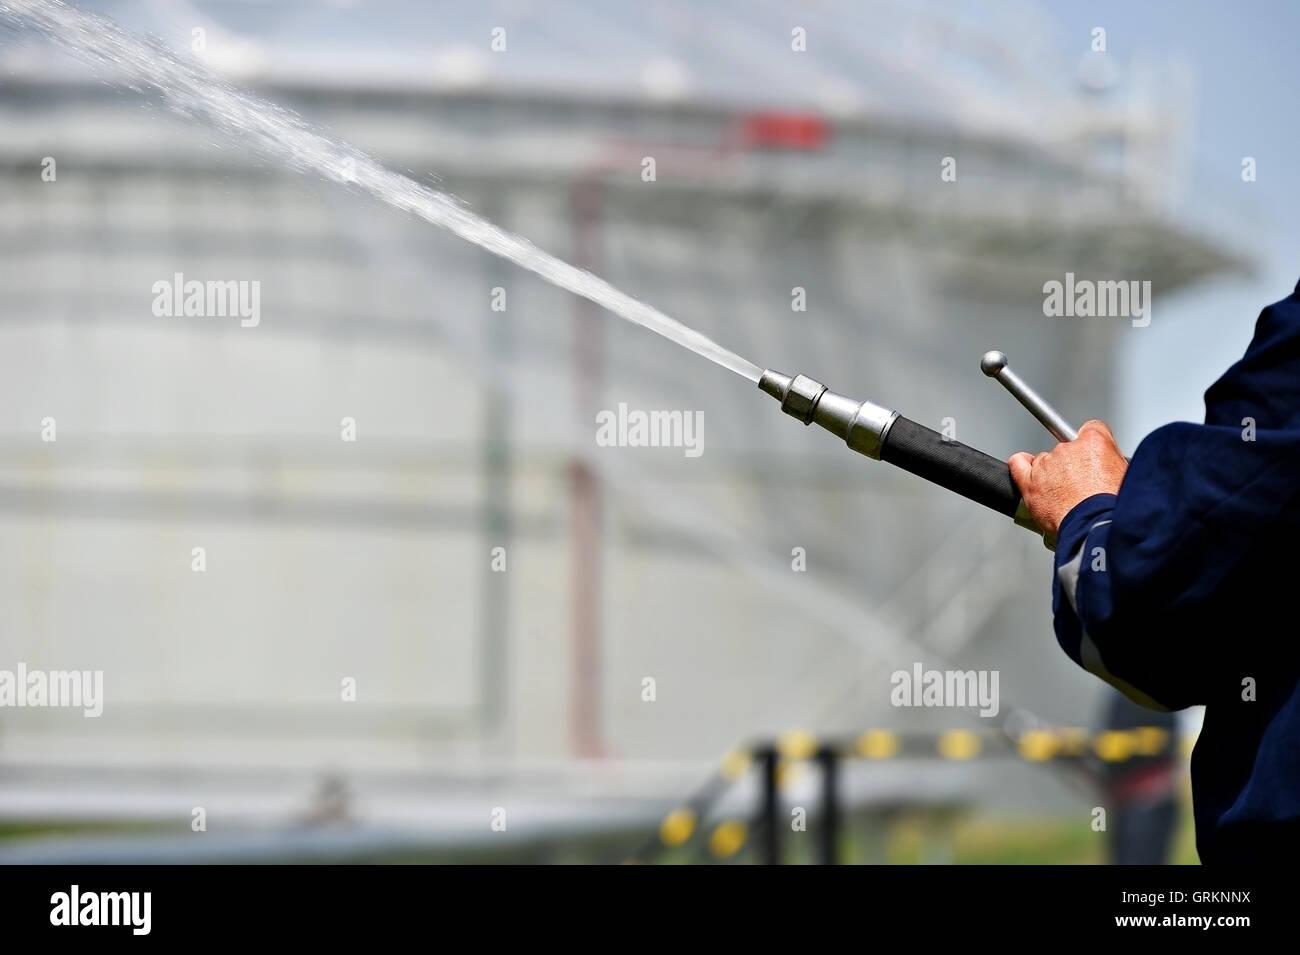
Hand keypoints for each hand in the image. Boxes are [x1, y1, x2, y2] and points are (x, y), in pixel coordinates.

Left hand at [1007, 420, 1127, 535]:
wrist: (1095, 527)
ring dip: (1052, 473)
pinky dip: (1022, 465)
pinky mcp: (1030, 482)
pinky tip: (1030, 473)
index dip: (1093, 446)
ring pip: (1045, 460)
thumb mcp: (1127, 475)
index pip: (1091, 430)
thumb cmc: (1111, 507)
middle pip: (1067, 448)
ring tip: (1064, 494)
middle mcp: (1067, 449)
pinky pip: (1018, 464)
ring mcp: (1046, 465)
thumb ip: (1112, 462)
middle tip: (1081, 486)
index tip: (1093, 457)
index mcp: (1094, 442)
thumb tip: (1108, 465)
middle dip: (1073, 465)